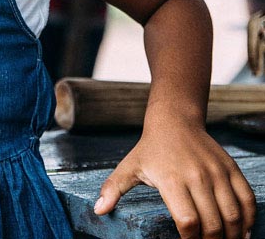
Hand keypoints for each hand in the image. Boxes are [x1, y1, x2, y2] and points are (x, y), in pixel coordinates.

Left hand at [95, 119, 254, 238]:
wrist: (175, 121)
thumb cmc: (150, 149)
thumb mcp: (129, 167)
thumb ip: (114, 189)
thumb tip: (99, 210)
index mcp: (171, 180)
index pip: (188, 221)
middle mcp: (197, 177)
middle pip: (213, 223)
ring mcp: (217, 173)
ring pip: (234, 214)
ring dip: (234, 235)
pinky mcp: (231, 169)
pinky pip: (247, 199)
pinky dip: (250, 219)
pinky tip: (245, 232)